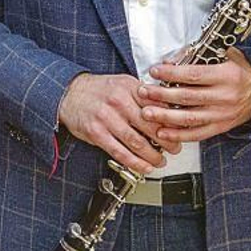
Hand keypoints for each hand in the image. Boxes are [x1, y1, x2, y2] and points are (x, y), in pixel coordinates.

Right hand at [56, 73, 177, 177]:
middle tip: (175, 149)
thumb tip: (169, 109)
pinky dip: (135, 163)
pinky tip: (144, 167)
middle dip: (167, 141)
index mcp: (129, 87)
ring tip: (160, 161)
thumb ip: (145, 95)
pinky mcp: (97, 133)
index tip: (180, 130)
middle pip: (150, 125)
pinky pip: (120, 152)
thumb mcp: (123, 83)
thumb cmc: (99, 90)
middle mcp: (118, 101)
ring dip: (152, 155)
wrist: (69, 93)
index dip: (172, 121)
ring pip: (137, 142)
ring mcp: (107, 118)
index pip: (158, 105)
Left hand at [138, 49, 250, 143]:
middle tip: (143, 92)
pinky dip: (178, 135)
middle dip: (161, 95)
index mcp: (227, 75)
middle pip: (188, 97)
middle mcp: (225, 96)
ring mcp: (222, 114)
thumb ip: (202, 55)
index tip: (154, 70)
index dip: (172, 73)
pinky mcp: (221, 127)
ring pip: (190, 118)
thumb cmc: (240, 72)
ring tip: (146, 113)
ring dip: (165, 117)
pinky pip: (197, 134)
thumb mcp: (228, 56)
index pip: (194, 74)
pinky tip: (162, 133)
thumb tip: (173, 58)